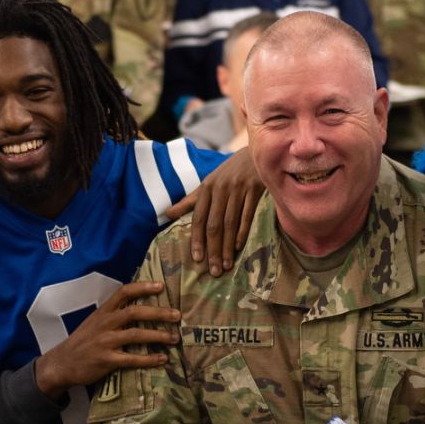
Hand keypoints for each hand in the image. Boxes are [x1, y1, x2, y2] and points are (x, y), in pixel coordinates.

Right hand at [34, 281, 179, 400]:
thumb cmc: (83, 341)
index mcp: (103, 311)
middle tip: (177, 315)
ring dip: (158, 336)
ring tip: (174, 338)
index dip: (143, 287)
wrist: (62, 363)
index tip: (161, 285)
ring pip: (136, 335)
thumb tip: (141, 306)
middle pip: (134, 312)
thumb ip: (114, 314)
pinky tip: (162, 358)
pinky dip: (149, 359)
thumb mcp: (95, 321)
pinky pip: (132, 359)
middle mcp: (105, 323)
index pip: (124, 293)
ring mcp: (105, 342)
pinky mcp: (106, 360)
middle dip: (158, 313)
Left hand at [167, 147, 265, 276]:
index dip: (197, 239)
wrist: (256, 153)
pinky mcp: (255, 188)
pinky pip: (248, 214)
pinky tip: (240, 247)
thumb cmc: (229, 172)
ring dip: (228, 246)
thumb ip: (190, 200)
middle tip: (214, 271)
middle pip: (214, 224)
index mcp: (207, 187)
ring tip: (226, 265)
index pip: (199, 218)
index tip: (197, 259)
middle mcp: (221, 188)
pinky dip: (243, 231)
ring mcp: (239, 188)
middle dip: (213, 249)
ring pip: (230, 222)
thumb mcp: (208, 182)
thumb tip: (168, 214)